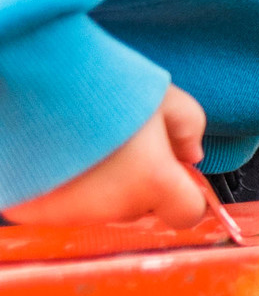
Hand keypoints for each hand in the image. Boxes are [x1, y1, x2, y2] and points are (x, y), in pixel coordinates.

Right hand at [3, 87, 219, 227]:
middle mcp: (111, 207)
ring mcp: (68, 212)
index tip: (176, 175)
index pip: (186, 214)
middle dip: (138, 184)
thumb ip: (188, 128)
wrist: (29, 81)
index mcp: (152, 182)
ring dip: (99, 186)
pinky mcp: (31, 211)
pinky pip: (58, 205)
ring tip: (83, 143)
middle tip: (120, 144)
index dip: (186, 194)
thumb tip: (191, 155)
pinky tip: (56, 155)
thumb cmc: (97, 84)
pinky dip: (60, 187)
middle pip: (139, 208)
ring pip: (99, 207)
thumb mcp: (162, 94)